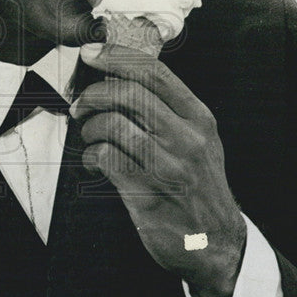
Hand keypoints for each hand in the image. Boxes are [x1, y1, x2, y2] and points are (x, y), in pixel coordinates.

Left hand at [70, 42, 246, 296]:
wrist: (217, 242)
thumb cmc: (198, 186)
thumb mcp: (198, 141)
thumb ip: (169, 111)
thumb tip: (120, 77)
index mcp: (199, 118)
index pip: (154, 72)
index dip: (115, 57)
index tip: (90, 54)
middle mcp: (187, 137)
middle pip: (129, 92)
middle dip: (93, 94)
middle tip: (80, 105)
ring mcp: (169, 165)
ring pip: (113, 124)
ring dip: (90, 128)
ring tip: (89, 138)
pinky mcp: (148, 193)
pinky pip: (105, 158)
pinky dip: (90, 156)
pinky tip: (93, 164)